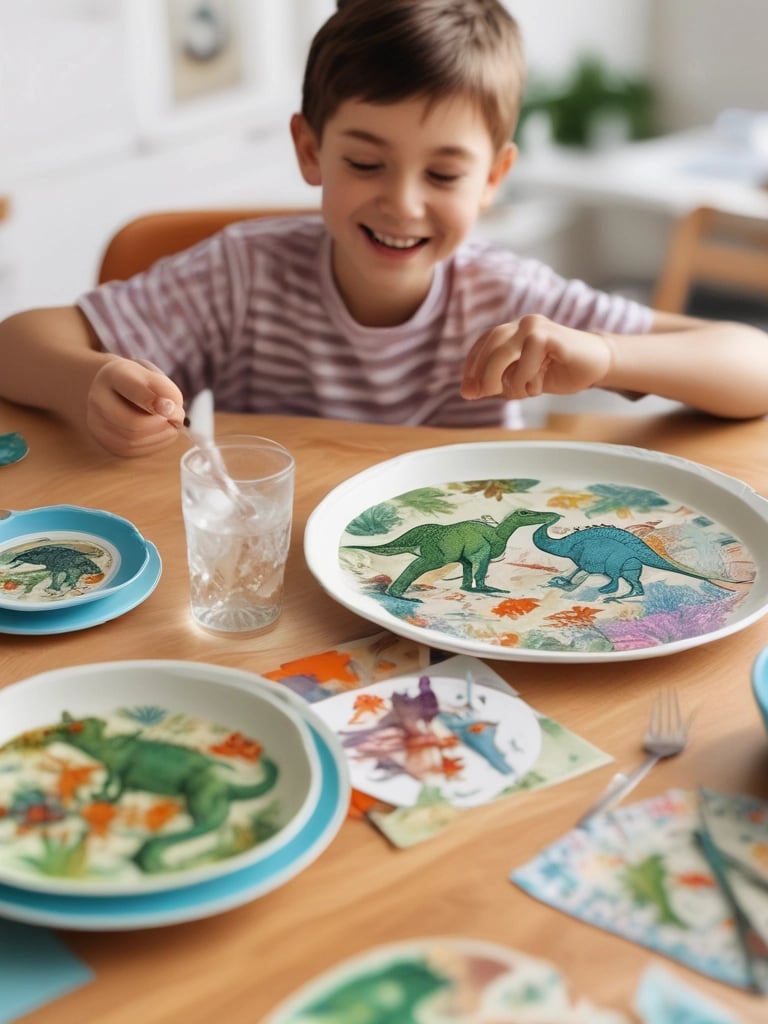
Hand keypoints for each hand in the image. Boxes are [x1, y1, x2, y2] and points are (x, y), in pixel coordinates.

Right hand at [86, 357, 184, 456]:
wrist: (113, 391)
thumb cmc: (138, 382)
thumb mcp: (153, 376)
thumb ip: (166, 391)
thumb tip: (173, 414)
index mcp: (112, 375)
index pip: (134, 391)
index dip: (156, 403)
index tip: (172, 408)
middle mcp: (98, 400)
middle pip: (133, 423)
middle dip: (162, 424)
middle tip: (177, 417)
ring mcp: (98, 423)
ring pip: (134, 440)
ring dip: (161, 435)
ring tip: (171, 423)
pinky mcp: (106, 442)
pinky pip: (134, 450)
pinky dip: (155, 443)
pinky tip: (162, 432)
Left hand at [461, 314, 613, 400]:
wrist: (598, 365)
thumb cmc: (560, 371)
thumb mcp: (522, 381)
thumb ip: (498, 384)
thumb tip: (468, 391)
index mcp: (514, 332)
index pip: (483, 344)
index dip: (471, 367)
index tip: (468, 390)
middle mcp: (522, 324)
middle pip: (489, 347)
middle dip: (482, 374)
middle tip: (485, 394)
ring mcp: (535, 326)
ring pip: (502, 354)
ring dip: (506, 380)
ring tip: (522, 392)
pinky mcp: (548, 334)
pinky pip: (526, 359)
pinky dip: (527, 379)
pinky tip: (539, 385)